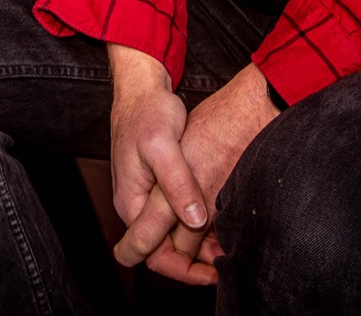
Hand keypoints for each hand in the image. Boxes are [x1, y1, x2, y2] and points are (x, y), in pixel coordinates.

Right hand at [143, 63, 280, 284]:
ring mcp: (146, 197)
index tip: (213, 271)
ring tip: (230, 239)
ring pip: (171, 235)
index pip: (148, 255)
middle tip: (229, 255)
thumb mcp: (163, 145)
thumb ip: (177, 184)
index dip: (181, 271)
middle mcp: (136, 205)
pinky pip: (176, 216)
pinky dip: (198, 224)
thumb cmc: (147, 112)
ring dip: (198, 243)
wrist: (141, 89)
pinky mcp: (158, 187)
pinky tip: (220, 218)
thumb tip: (193, 219)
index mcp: (131, 202)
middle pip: (162, 250)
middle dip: (195, 261)